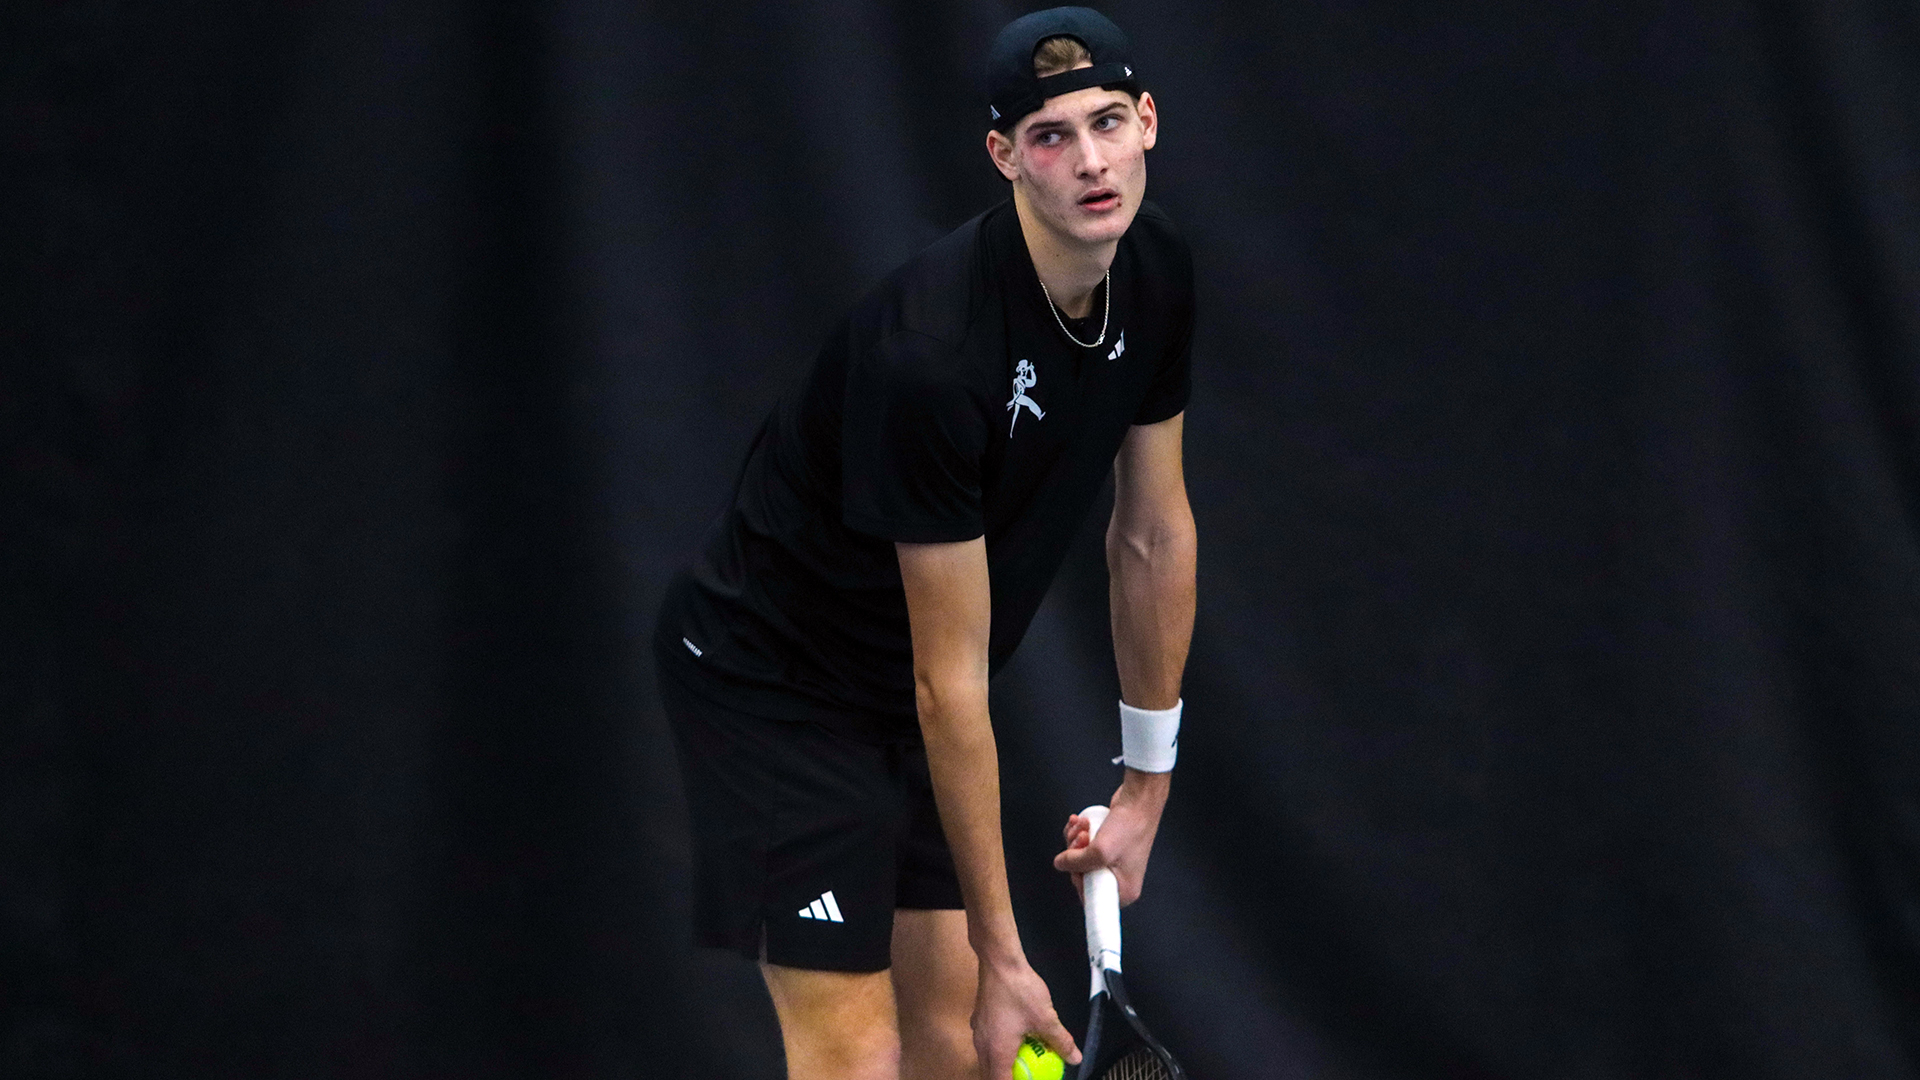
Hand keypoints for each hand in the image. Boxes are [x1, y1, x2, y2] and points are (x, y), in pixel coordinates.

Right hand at [972, 952, 1079, 1077]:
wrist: (999, 961)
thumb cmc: (1019, 989)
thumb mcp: (1046, 1018)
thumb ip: (1060, 1041)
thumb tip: (1074, 1057)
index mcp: (997, 1051)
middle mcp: (982, 1045)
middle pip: (991, 1074)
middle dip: (1008, 1078)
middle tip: (1026, 1075)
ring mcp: (978, 1031)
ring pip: (987, 1059)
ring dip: (1002, 1065)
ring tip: (1022, 1063)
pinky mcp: (980, 1019)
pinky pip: (988, 1043)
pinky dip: (999, 1049)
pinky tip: (1016, 1039)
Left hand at [1052, 770, 1168, 904]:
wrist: (1138, 800)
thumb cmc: (1129, 827)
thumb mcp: (1099, 851)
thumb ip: (1075, 862)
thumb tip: (1060, 863)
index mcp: (1124, 890)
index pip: (1091, 898)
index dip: (1078, 881)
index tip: (1077, 867)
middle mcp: (1120, 879)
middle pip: (1082, 875)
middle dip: (1075, 855)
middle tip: (1082, 840)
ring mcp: (1113, 862)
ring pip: (1081, 858)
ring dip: (1075, 840)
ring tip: (1083, 826)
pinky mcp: (1108, 848)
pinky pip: (1085, 846)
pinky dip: (1079, 834)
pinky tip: (1081, 822)